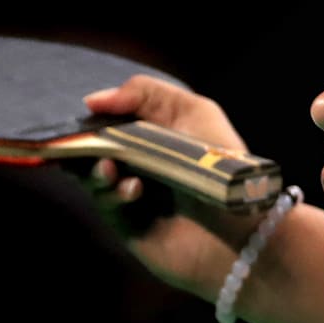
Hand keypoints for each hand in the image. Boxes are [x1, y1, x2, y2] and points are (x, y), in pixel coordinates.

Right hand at [79, 74, 260, 297]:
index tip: (85, 112)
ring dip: (97, 170)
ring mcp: (134, 195)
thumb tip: (91, 100)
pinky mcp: (130, 225)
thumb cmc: (224, 164)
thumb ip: (144, 94)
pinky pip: (107, 204)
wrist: (241, 228)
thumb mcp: (191, 111)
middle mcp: (142, 163)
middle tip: (82, 142)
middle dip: (86, 144)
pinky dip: (112, 192)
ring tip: (109, 169)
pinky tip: (132, 189)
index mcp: (156, 134)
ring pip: (95, 176)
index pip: (114, 120)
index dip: (96, 117)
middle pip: (96, 148)